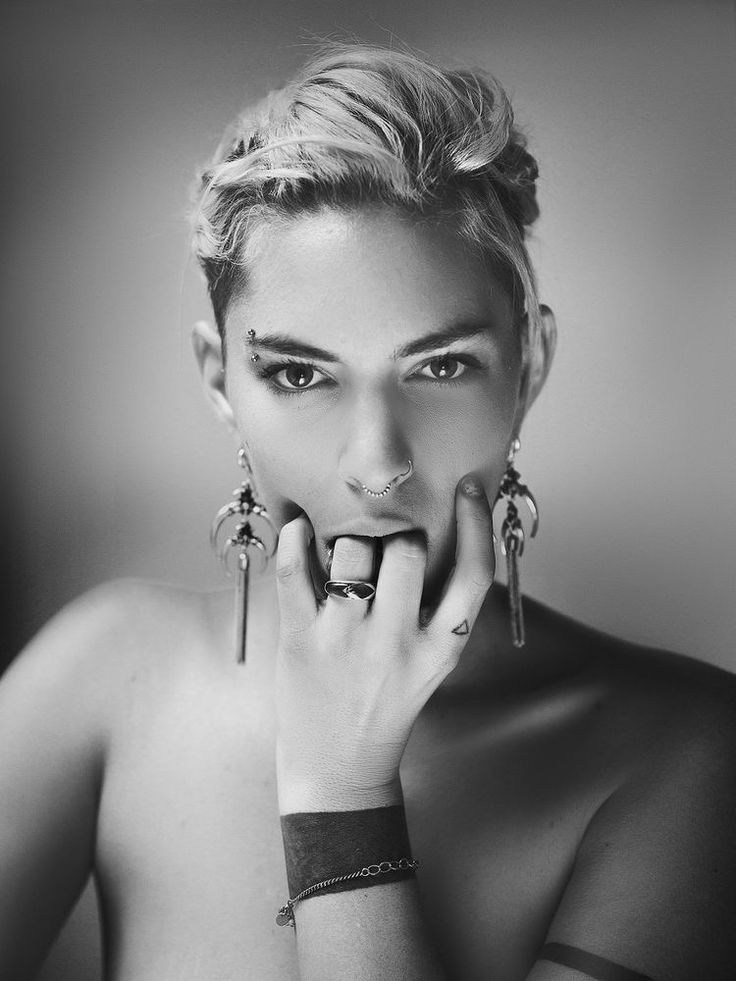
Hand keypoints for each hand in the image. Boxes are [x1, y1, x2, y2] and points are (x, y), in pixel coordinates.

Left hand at [274, 473, 494, 812]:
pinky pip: (294, 568)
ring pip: (352, 550)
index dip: (478, 524)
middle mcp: (396, 642)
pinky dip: (293, 536)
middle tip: (384, 545)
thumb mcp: (432, 665)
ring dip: (347, 539)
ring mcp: (345, 640)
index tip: (469, 490)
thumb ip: (438, 610)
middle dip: (398, 534)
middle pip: (408, 549)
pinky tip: (298, 527)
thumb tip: (433, 537)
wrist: (339, 769)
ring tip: (343, 553)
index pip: (474, 574)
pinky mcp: (300, 639)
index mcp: (439, 649)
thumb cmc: (386, 707)